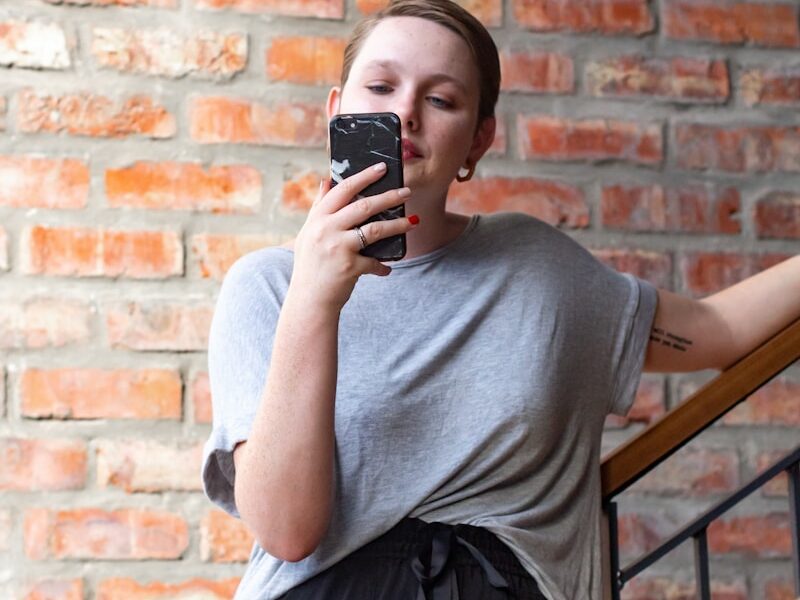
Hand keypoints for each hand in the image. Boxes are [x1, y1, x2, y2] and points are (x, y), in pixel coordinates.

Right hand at [290, 162, 417, 312]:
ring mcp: (338, 247)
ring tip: (413, 221)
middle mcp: (326, 229)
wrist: (308, 301)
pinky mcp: (349, 266)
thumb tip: (325, 180)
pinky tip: (387, 269)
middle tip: (407, 191)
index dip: (364, 176)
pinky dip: (382, 266)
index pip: (343, 190)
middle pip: (364, 205)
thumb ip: (318, 207)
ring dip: (398, 224)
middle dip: (389, 196)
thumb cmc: (310, 266)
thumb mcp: (308, 234)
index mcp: (317, 219)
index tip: (382, 168)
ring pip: (375, 229)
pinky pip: (374, 262)